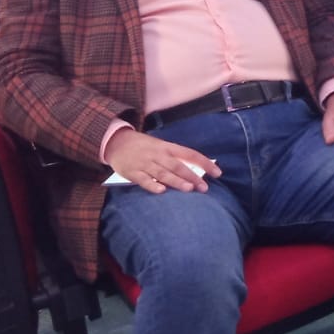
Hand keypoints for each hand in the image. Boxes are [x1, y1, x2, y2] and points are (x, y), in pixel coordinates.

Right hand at [103, 129, 220, 193]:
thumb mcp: (161, 147)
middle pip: (178, 166)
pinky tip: (161, 191)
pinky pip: (144, 180)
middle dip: (192, 176)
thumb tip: (197, 169)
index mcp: (167, 147)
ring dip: (176, 181)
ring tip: (189, 189)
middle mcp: (158, 155)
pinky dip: (152, 185)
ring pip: (163, 173)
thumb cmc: (144, 147)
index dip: (205, 163)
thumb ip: (176, 157)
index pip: (190, 154)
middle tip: (204, 187)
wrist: (116, 142)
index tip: (218, 173)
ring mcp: (145, 163)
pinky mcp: (132, 172)